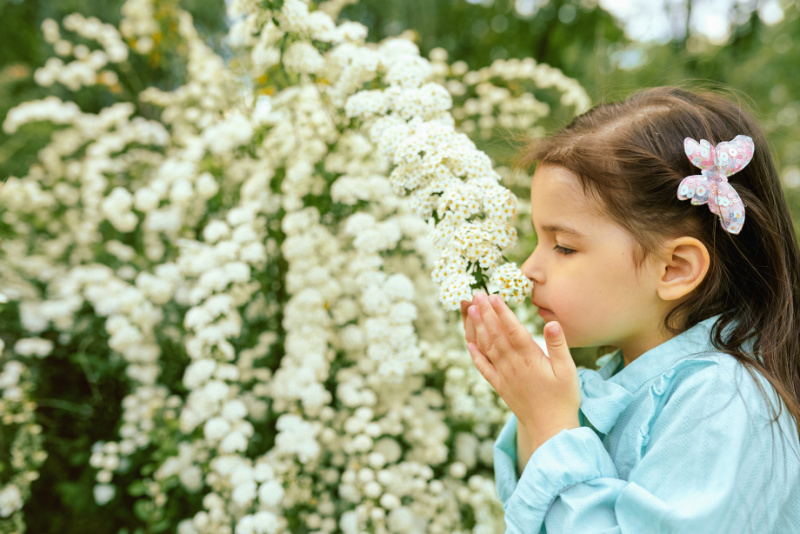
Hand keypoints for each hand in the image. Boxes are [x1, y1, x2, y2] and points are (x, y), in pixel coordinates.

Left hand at [462, 292, 580, 449]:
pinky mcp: (500, 387)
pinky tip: (469, 344)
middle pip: (496, 335)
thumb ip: (558, 345)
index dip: (502, 312)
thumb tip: (551, 322)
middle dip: (485, 313)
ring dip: (478, 328)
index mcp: (530, 359)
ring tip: (470, 310)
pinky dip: (475, 355)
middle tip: (477, 294)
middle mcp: (513, 365)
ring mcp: (504, 376)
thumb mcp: (568, 370)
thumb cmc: (563, 398)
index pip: (513, 330)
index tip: (492, 296)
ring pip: (487, 348)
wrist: (550, 429)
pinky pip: (484, 368)